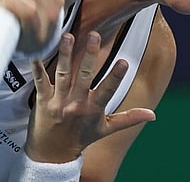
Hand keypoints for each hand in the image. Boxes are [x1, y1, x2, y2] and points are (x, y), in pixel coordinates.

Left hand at [24, 32, 155, 162]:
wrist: (52, 154)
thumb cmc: (81, 138)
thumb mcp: (106, 129)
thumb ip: (129, 118)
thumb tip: (152, 115)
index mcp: (93, 109)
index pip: (108, 90)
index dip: (116, 76)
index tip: (125, 62)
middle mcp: (76, 104)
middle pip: (84, 76)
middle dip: (90, 55)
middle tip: (94, 35)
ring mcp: (58, 101)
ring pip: (63, 74)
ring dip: (66, 55)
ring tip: (68, 36)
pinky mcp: (43, 100)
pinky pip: (40, 81)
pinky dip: (37, 68)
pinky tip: (36, 53)